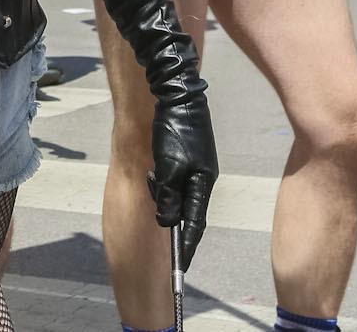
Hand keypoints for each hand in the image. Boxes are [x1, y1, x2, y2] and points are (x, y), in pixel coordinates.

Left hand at [147, 92, 217, 268]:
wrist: (176, 94)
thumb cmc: (174, 129)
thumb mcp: (168, 168)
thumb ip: (168, 197)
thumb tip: (166, 222)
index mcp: (203, 183)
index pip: (195, 223)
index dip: (187, 245)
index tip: (181, 264)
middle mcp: (203, 178)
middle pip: (187, 209)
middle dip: (172, 217)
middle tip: (161, 225)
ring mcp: (197, 167)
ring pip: (180, 193)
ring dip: (164, 193)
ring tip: (153, 176)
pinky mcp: (189, 156)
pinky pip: (177, 179)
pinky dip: (165, 182)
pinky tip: (155, 171)